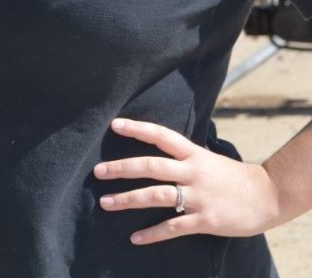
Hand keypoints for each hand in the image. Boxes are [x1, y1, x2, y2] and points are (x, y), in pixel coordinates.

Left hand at [94, 118, 281, 244]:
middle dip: (122, 168)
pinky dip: (152, 233)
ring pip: (156, 195)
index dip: (137, 129)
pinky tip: (135, 238)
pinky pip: (173, 227)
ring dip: (128, 199)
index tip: (114, 125)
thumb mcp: (206, 157)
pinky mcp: (204, 220)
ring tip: (106, 203)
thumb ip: (182, 155)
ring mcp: (198, 196)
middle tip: (97, 171)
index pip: (161, 135)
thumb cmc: (230, 176)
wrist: (265, 196)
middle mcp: (192, 171)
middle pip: (151, 165)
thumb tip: (154, 147)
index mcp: (193, 153)